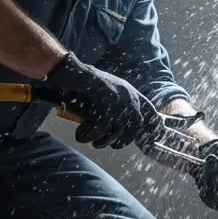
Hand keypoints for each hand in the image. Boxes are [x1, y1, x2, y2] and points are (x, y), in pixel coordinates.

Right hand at [45, 52, 163, 149]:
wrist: (74, 72)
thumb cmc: (86, 83)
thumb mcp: (107, 92)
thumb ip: (115, 106)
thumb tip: (117, 128)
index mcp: (130, 93)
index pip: (143, 114)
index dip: (139, 129)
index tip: (131, 139)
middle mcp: (128, 96)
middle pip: (134, 126)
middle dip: (122, 140)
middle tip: (111, 146)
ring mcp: (119, 101)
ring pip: (117, 131)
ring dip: (104, 141)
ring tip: (94, 143)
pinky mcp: (106, 105)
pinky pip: (102, 128)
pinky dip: (91, 135)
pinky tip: (81, 135)